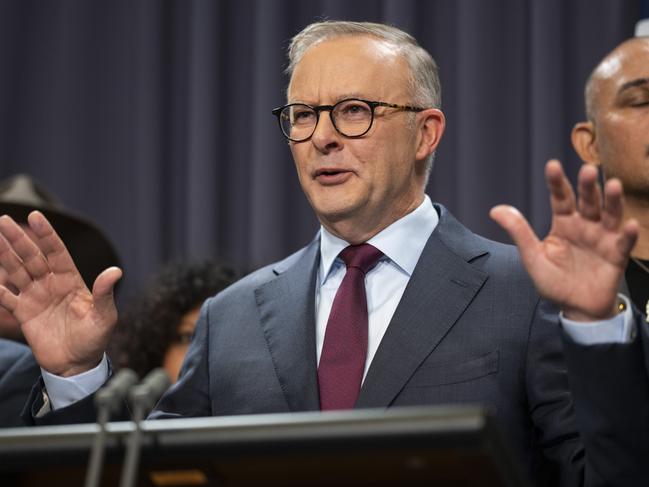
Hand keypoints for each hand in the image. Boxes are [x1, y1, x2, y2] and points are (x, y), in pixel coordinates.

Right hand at [0, 211, 121, 375]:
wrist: (78, 365)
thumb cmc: (95, 339)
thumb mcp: (105, 316)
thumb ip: (105, 293)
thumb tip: (116, 271)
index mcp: (71, 281)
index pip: (57, 252)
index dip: (47, 235)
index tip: (37, 216)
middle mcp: (51, 285)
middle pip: (32, 257)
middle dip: (18, 239)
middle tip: (3, 219)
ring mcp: (36, 297)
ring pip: (17, 272)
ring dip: (4, 255)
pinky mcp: (24, 314)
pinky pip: (6, 297)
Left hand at [490, 160, 637, 320]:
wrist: (574, 309)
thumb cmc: (553, 281)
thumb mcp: (532, 256)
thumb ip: (518, 232)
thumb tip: (495, 209)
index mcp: (563, 223)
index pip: (560, 198)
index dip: (556, 183)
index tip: (552, 166)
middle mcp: (585, 226)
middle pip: (587, 201)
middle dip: (588, 186)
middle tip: (588, 169)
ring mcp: (602, 239)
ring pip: (610, 215)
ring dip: (613, 201)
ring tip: (614, 184)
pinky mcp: (616, 256)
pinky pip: (624, 243)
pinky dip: (628, 234)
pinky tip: (630, 224)